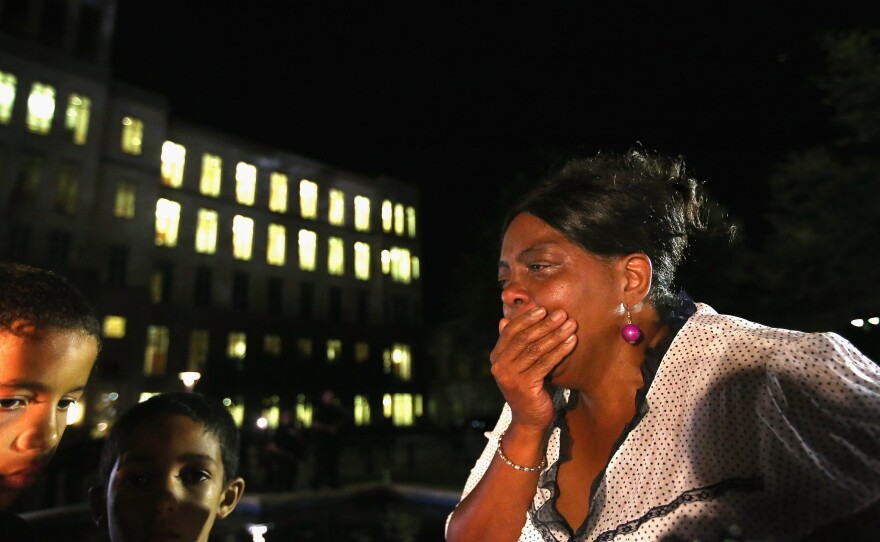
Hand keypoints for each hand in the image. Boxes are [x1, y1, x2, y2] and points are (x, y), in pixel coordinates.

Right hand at [490, 306, 577, 430]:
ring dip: (556, 335)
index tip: (544, 309)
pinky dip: (560, 350)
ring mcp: (510, 377)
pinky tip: (572, 342)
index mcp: (497, 357)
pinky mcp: (524, 386)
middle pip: (524, 338)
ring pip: (536, 349)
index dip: (527, 318)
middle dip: (545, 324)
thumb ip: (512, 344)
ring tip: (571, 325)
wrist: (529, 420)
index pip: (510, 331)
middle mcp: (499, 366)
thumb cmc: (527, 388)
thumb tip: (504, 320)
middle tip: (562, 314)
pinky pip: (545, 363)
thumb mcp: (517, 365)